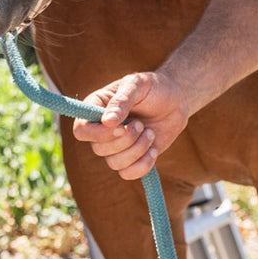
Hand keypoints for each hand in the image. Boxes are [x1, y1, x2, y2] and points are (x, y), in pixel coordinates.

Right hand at [71, 68, 189, 180]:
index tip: (121, 127)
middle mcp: (101, 130)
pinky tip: (154, 149)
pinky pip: (128, 174)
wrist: (176, 102)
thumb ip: (122, 101)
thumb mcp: (138, 84)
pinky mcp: (131, 159)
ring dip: (137, 150)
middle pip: (99, 149)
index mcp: (95, 108)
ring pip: (114, 164)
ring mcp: (115, 146)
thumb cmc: (154, 88)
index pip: (81, 130)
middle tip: (141, 124)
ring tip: (150, 132)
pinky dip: (143, 164)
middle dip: (126, 139)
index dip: (99, 134)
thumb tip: (106, 122)